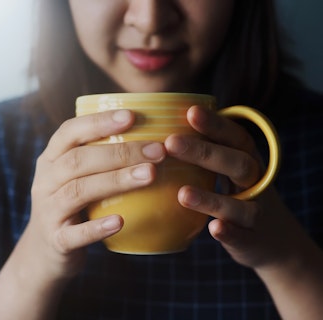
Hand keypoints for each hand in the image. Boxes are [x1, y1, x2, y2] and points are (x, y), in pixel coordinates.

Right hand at [28, 109, 165, 280]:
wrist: (45, 253)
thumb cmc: (73, 207)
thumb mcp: (76, 177)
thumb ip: (99, 159)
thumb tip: (151, 138)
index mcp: (51, 159)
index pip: (69, 132)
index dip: (98, 122)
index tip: (131, 116)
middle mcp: (45, 181)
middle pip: (78, 160)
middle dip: (119, 152)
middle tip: (157, 151)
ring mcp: (48, 211)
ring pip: (78, 191)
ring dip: (116, 180)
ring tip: (150, 175)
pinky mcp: (55, 240)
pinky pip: (75, 234)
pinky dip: (97, 227)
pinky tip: (121, 221)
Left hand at [164, 105, 299, 268]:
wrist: (274, 239)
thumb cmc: (240, 195)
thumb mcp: (230, 169)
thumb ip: (210, 149)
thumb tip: (169, 124)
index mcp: (247, 160)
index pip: (235, 137)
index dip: (215, 124)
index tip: (190, 111)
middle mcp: (256, 183)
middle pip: (238, 163)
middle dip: (205, 153)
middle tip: (171, 143)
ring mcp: (255, 212)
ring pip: (240, 204)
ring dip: (211, 198)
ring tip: (182, 194)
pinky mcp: (250, 239)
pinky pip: (241, 235)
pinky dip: (229, 232)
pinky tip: (213, 228)